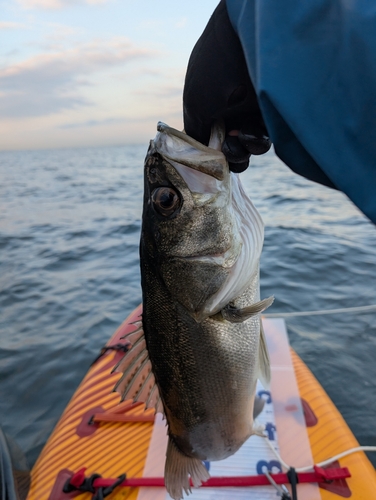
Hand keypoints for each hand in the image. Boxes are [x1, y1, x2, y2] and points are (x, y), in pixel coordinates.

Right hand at [183, 0, 270, 172]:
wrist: (247, 39)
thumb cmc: (215, 72)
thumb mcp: (195, 106)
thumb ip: (195, 136)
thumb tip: (200, 157)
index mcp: (210, 109)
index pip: (210, 142)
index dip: (209, 154)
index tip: (208, 157)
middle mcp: (230, 113)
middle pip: (230, 149)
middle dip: (228, 155)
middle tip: (225, 149)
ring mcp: (252, 113)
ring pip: (248, 148)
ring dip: (242, 150)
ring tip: (238, 135)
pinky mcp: (272, 113)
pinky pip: (265, 140)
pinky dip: (256, 143)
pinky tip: (248, 130)